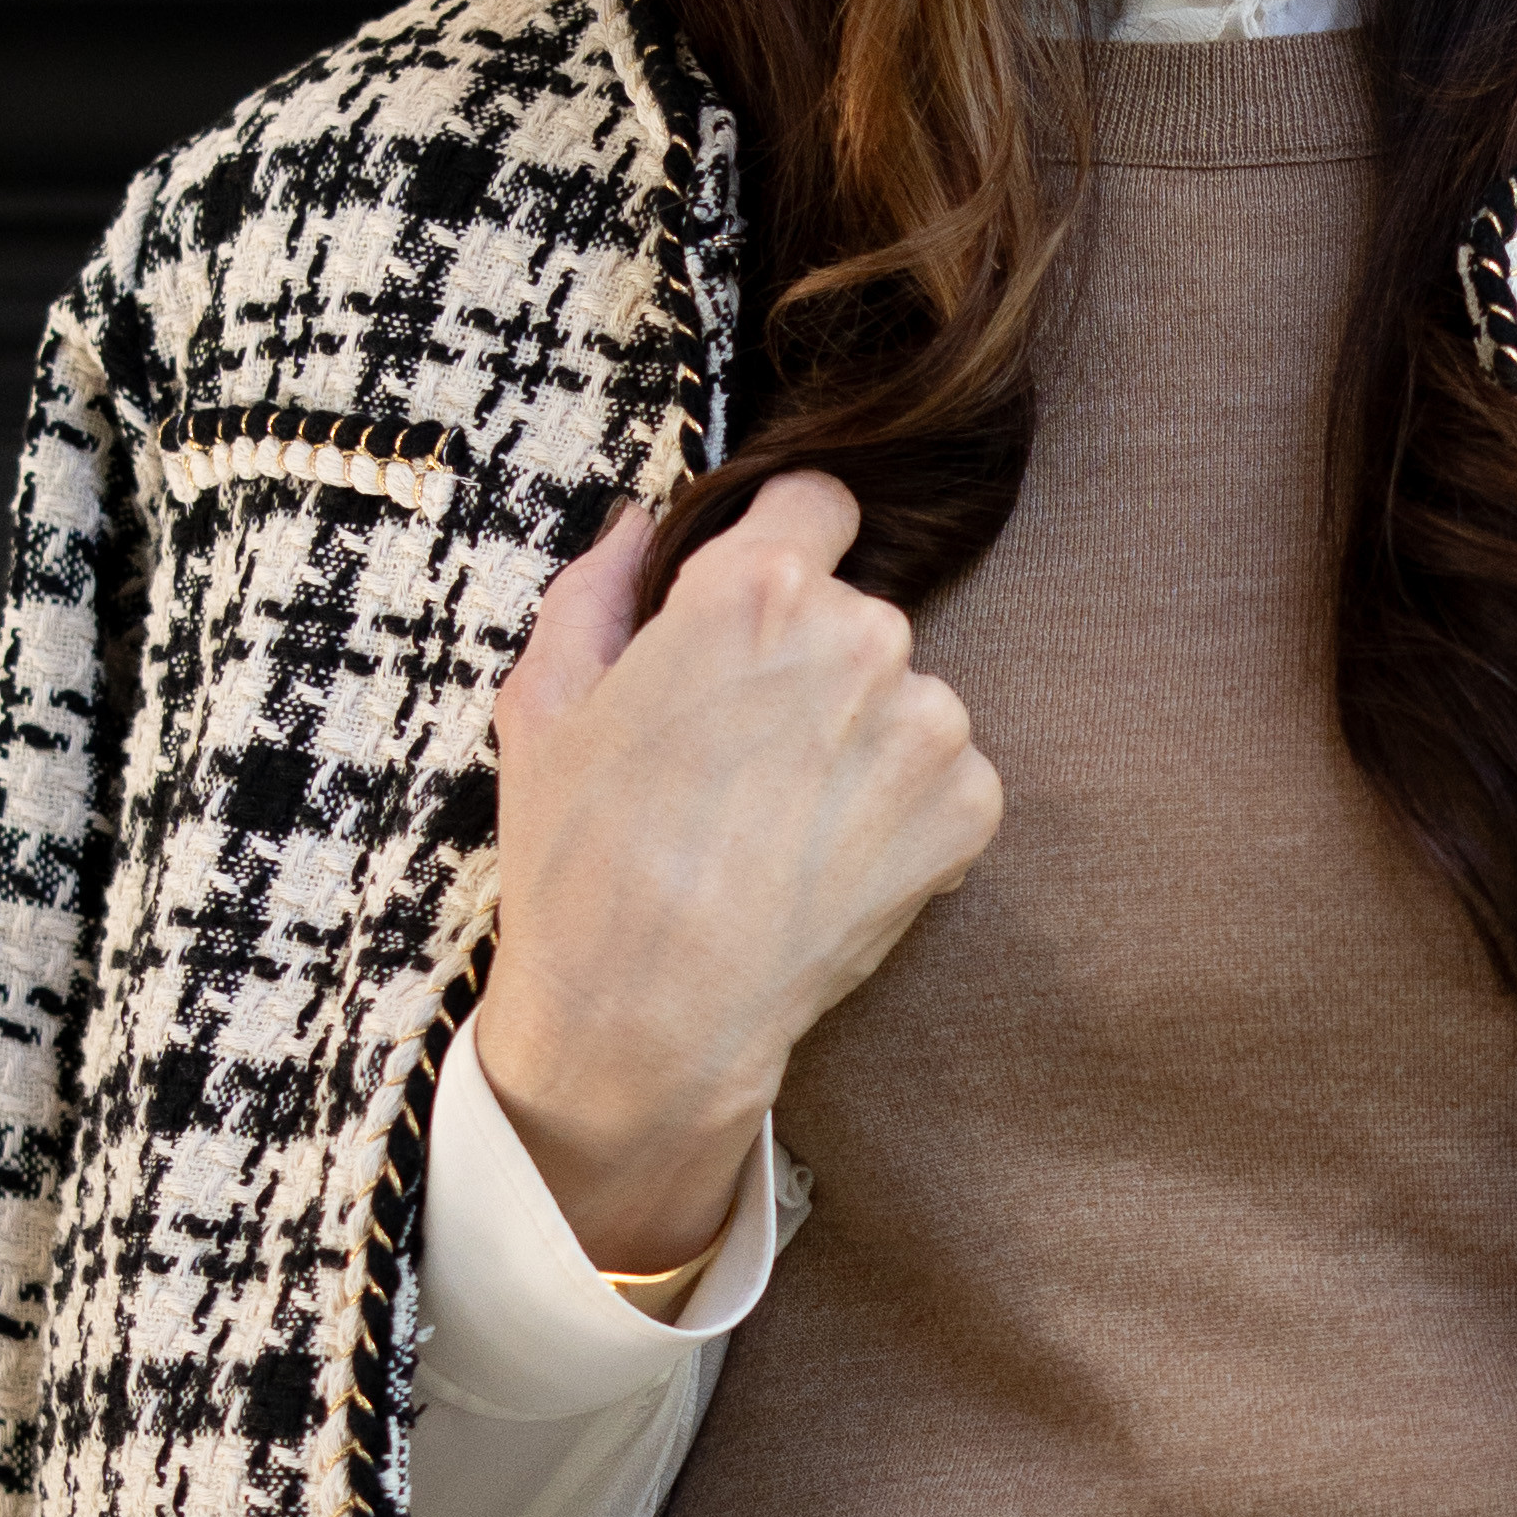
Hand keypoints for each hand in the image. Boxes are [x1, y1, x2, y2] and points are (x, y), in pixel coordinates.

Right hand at [474, 488, 1000, 1276]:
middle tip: (740, 753)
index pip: (817, 500)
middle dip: (807, 661)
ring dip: (859, 738)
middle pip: (854, 612)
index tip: (760, 602)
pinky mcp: (970, 806)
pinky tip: (823, 859)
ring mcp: (930, 723)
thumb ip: (597, 588)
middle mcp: (864, 636)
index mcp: (758, 589)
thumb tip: (639, 524)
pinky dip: (900, 810)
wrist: (652, 1016)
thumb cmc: (580, 860)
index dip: (784, 543)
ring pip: (901, 697)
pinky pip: (942, 777)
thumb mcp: (545, 704)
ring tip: (778, 820)